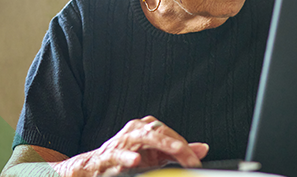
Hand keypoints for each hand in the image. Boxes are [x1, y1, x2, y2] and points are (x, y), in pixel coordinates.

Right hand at [55, 116, 208, 176]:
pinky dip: (127, 157)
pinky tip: (135, 161)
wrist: (94, 167)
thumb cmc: (127, 159)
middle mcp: (136, 129)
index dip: (186, 149)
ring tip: (175, 149)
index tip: (197, 162)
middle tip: (191, 159)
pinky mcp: (109, 155)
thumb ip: (176, 152)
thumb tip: (202, 149)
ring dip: (160, 143)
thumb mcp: (156, 156)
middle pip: (161, 132)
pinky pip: (118, 154)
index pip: (172, 134)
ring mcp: (122, 141)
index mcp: (148, 128)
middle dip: (178, 146)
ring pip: (143, 137)